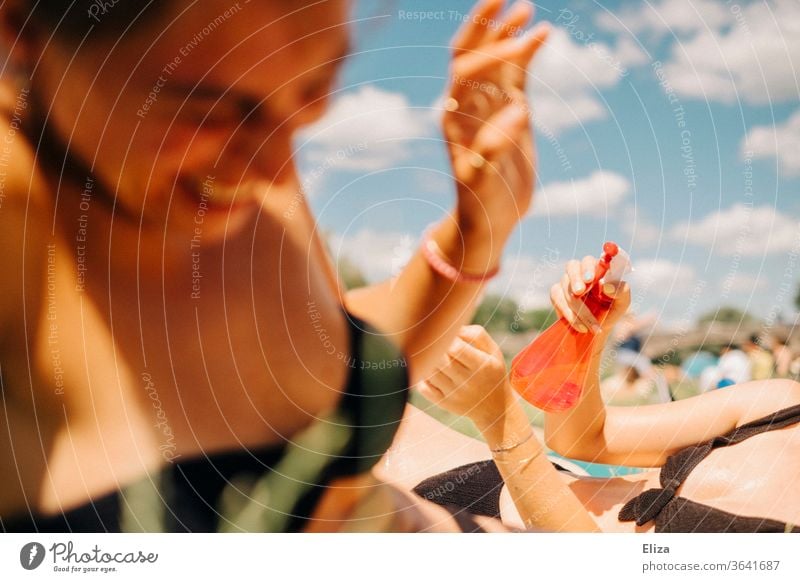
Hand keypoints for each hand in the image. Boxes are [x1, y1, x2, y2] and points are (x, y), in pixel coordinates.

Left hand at [417, 325, 511, 429]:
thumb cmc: (491, 371)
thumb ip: (476, 335)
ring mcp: (454, 394)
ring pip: (430, 373)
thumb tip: (453, 328)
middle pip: (440, 360)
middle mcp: (467, 381)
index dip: (449, 338)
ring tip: (434, 356)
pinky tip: (430, 371)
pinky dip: (422, 377)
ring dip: (428, 361)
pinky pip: (423, 388)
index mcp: (481, 365)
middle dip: (436, 348)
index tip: (450, 337)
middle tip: (438, 344)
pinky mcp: (444, 403)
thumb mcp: (493, 351)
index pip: (456, 348)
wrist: (494, 406)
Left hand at [443, 0, 549, 237]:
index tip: (516, 46)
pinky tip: (543, 33)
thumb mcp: (482, 181)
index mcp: (453, 116)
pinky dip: (527, 51)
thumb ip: (494, 148)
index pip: (463, 70)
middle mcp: (467, 103)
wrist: (490, 217)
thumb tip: (518, 109)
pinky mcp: (510, 107)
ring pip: (494, 57)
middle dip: (486, 24)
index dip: (486, 52)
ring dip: (507, 31)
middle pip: (471, 51)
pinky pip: (516, 71)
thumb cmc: (481, 203)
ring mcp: (489, 102)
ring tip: (526, 8)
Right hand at [549, 256, 630, 336]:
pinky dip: (569, 314)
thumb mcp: (622, 303)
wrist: (596, 329)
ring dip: (578, 307)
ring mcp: (567, 282)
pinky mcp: (557, 294)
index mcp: (597, 269)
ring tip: (592, 326)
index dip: (588, 267)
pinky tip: (581, 326)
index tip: (590, 279)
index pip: (590, 261)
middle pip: (572, 266)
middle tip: (579, 292)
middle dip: (575, 279)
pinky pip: (557, 299)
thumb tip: (607, 286)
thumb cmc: (611, 311)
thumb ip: (622, 291)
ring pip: (565, 286)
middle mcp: (580, 272)